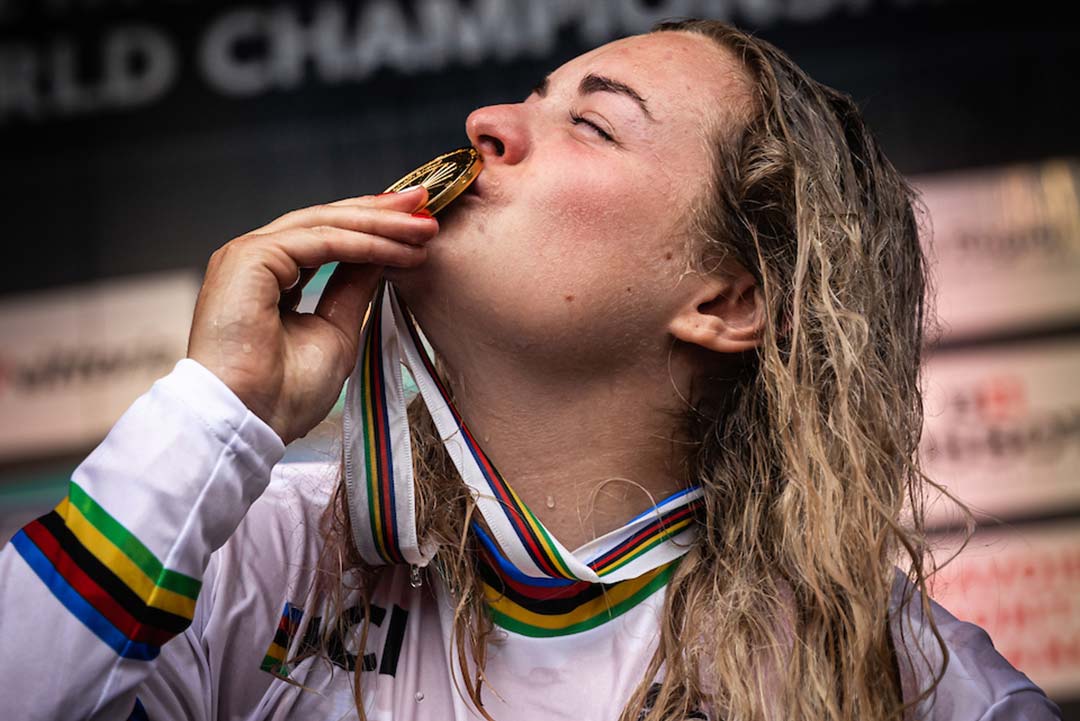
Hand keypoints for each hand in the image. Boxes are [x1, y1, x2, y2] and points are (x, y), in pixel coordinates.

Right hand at [187, 186, 435, 442]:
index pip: (326, 237)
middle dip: (382, 214)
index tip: (418, 225)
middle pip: (327, 223)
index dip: (373, 228)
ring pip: (325, 226)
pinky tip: (398, 248)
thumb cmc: (284, 394)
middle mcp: (255, 258)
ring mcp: (248, 254)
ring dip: (380, 225)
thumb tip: (382, 255)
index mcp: (269, 276)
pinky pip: (320, 242)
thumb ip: (354, 288)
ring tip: (424, 226)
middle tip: (428, 208)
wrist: (248, 422)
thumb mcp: (337, 331)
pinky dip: (363, 244)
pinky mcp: (250, 257)